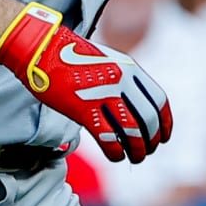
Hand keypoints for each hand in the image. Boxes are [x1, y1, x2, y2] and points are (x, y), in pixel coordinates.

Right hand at [0, 3, 171, 163]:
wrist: (40, 47)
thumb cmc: (69, 55)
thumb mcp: (106, 60)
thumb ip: (122, 79)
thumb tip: (132, 107)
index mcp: (129, 68)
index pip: (159, 102)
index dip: (164, 124)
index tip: (162, 138)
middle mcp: (121, 81)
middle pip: (148, 120)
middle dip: (150, 142)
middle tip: (145, 152)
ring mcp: (103, 94)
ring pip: (132, 132)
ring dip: (136, 150)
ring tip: (133, 158)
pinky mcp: (83, 108)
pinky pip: (108, 138)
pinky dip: (115, 151)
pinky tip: (114, 155)